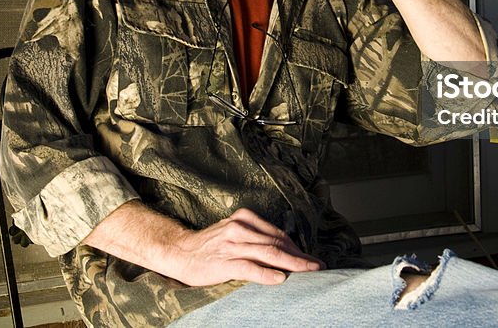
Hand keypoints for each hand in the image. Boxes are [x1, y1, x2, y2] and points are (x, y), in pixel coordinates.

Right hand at [165, 208, 323, 285]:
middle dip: (300, 255)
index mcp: (244, 219)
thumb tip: (283, 250)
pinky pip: (250, 267)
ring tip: (309, 271)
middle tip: (318, 266)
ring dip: (292, 263)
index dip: (297, 247)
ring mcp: (232, 244)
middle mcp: (240, 228)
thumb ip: (255, 237)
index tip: (311, 258)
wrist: (179, 252)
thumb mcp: (234, 233)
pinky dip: (267, 273)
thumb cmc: (210, 246)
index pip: (278, 234)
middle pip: (277, 242)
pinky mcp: (224, 262)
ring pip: (269, 253)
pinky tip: (280, 278)